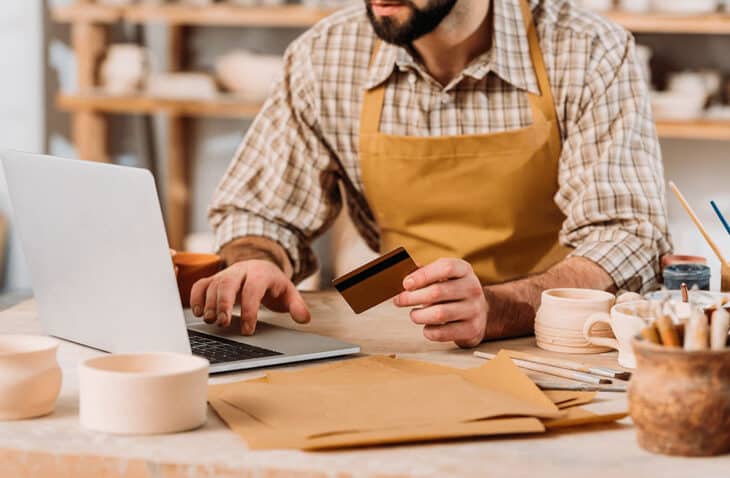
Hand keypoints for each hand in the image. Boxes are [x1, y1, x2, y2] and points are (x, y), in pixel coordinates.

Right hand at [189, 260, 310, 334]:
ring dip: (210, 304)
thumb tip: (304, 318)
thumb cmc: (273, 284)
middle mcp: (242, 270)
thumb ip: (297, 306)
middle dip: (224, 304)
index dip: (249, 310)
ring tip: (212, 321)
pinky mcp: (214, 279)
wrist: (261, 267)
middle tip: (223, 323)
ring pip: (213, 284)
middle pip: (228, 282)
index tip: (248, 330)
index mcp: (261, 272)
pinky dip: (196, 297)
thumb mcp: (289, 293)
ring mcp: (226, 274)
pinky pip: (201, 284)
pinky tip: (198, 313)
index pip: (253, 289)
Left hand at [393, 258, 486, 347]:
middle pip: (437, 292)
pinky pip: (442, 333)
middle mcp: (472, 288)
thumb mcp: (445, 277)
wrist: (481, 312)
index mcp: (464, 270)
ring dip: (418, 315)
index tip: (406, 284)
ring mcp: (474, 310)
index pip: (445, 268)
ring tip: (414, 315)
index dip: (423, 275)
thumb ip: (425, 274)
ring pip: (438, 314)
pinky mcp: (471, 330)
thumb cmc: (454, 292)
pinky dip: (428, 331)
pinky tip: (427, 326)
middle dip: (412, 297)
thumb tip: (405, 280)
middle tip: (400, 300)